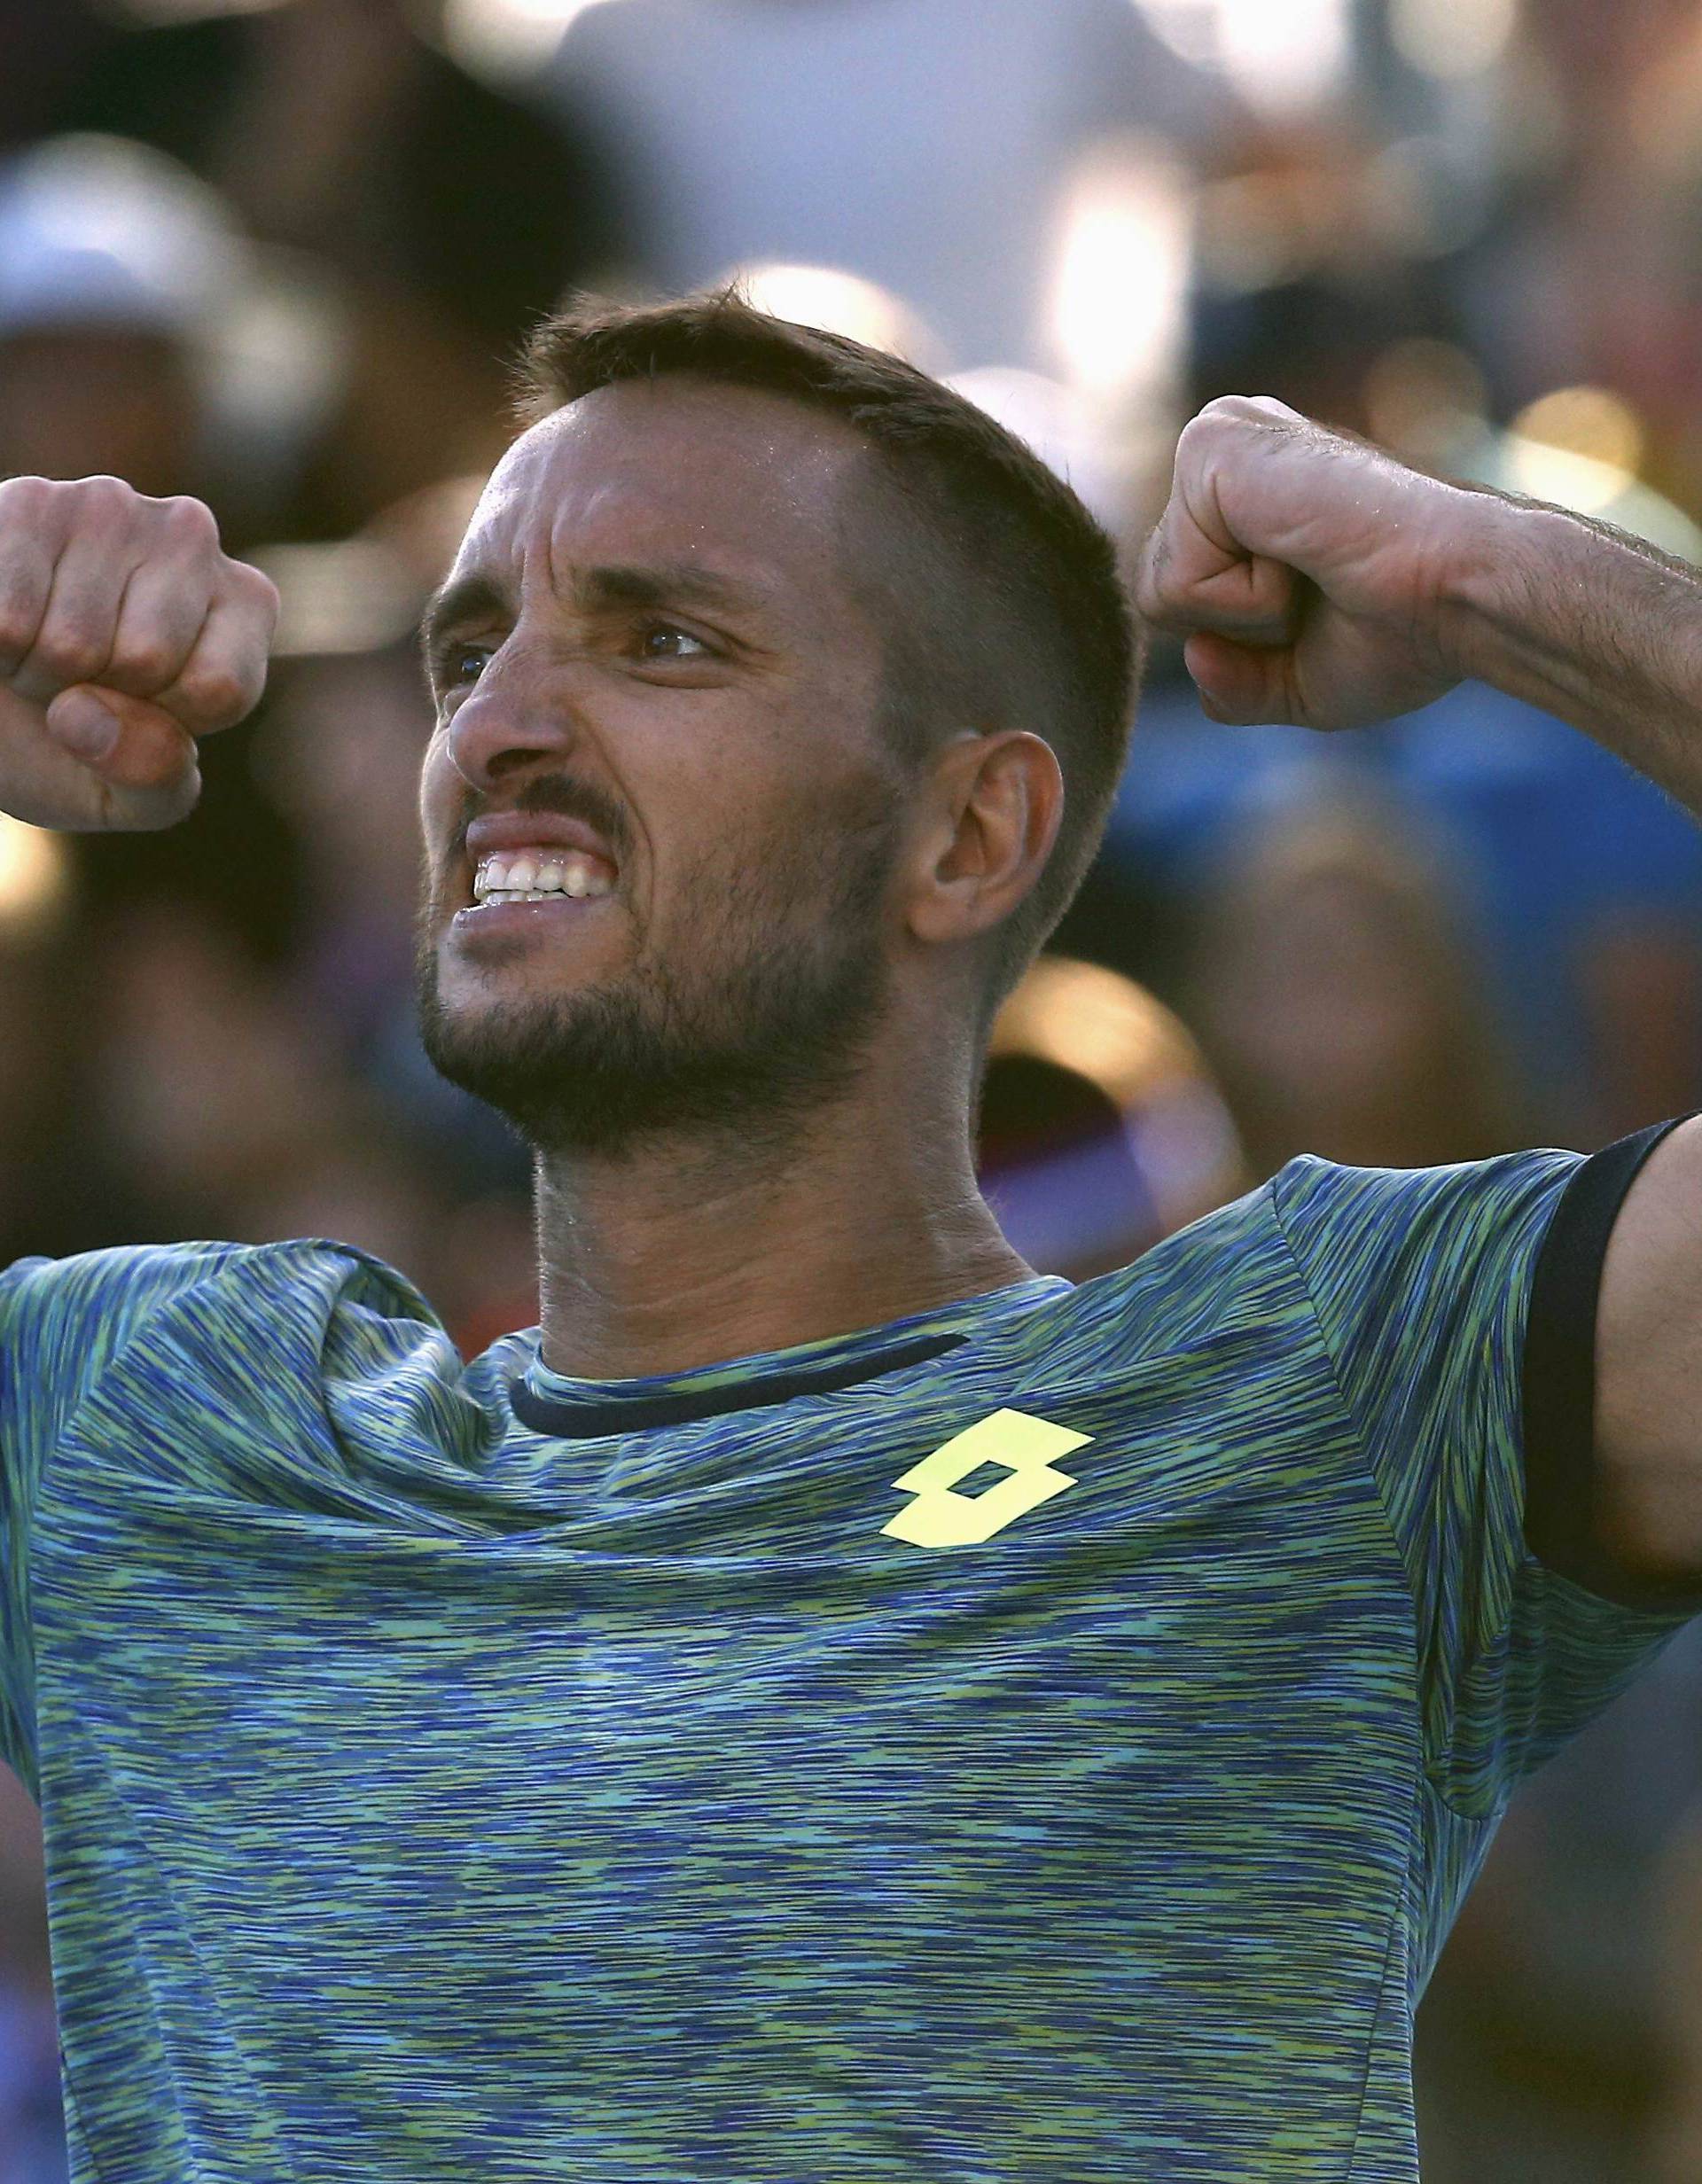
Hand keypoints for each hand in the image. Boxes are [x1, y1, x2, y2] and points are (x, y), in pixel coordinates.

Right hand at [0, 474, 279, 830]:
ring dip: (38, 671)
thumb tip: (88, 717)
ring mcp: (112, 508)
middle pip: (147, 658)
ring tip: (39, 648)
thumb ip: (153, 780)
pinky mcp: (29, 503)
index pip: (220, 688)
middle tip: (78, 679)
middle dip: (95, 696)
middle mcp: (192, 536)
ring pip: (73, 640)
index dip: (161, 723)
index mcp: (246, 604)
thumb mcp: (132, 793)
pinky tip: (5, 618)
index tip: (139, 706)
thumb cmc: (71, 743)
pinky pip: (10, 618)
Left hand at [1134, 395, 1494, 729]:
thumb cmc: (1404, 631)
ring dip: (1245, 617)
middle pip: (1160, 600)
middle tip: (1324, 588)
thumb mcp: (1296, 681)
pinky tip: (1306, 553)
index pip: (1179, 602)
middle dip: (1240, 632)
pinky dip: (1243, 601)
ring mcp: (1212, 439)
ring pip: (1161, 593)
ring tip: (1316, 568)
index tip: (1329, 600)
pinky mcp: (1207, 445)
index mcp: (1242, 492)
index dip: (1248, 639)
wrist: (1461, 593)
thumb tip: (1195, 655)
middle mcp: (1223, 453)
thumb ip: (1229, 681)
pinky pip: (1176, 582)